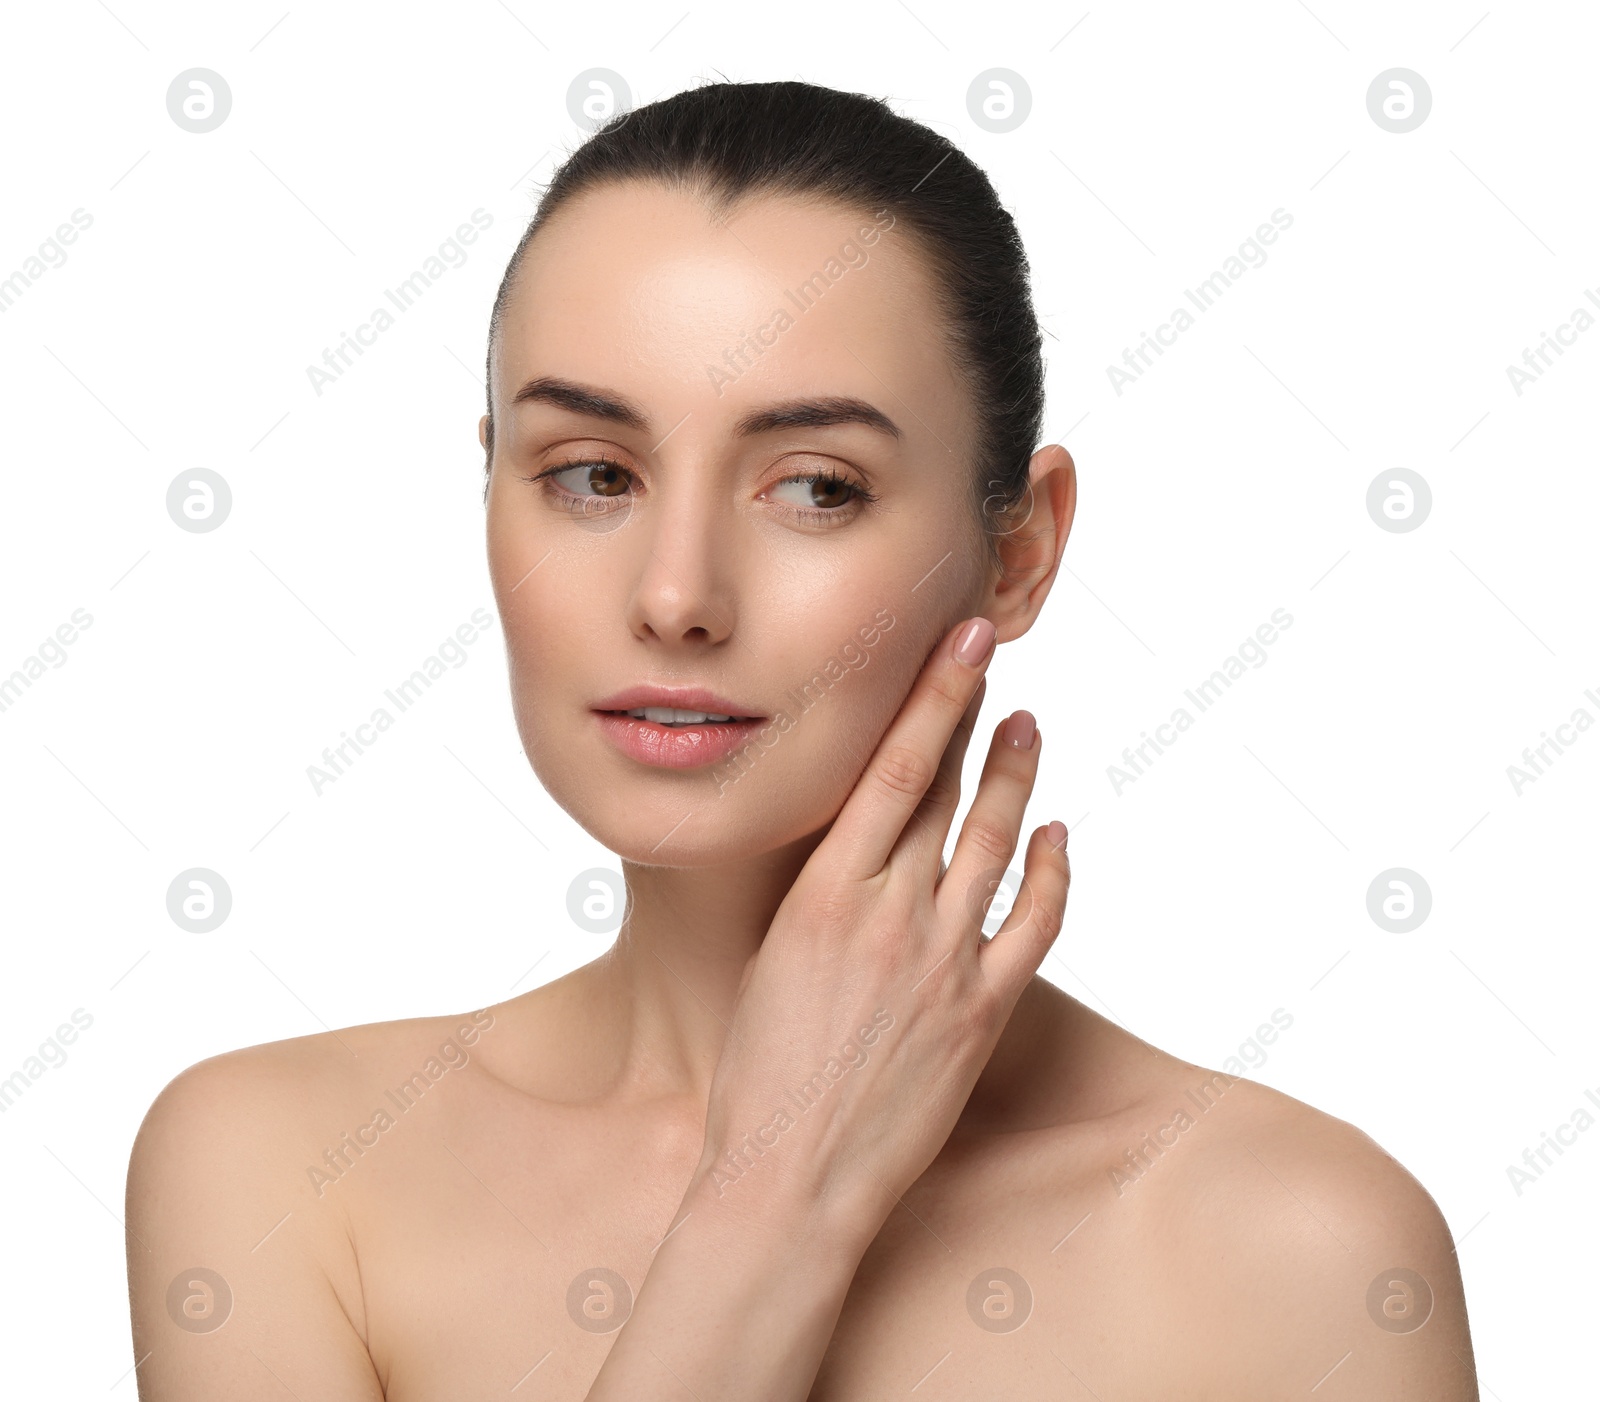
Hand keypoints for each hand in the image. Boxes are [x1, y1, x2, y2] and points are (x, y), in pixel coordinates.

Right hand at [692, 615, 1069, 1245]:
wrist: (789, 1178)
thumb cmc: (758, 1074)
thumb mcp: (768, 958)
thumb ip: (817, 896)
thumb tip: (852, 846)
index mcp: (824, 897)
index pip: (890, 772)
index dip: (931, 700)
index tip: (958, 645)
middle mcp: (889, 916)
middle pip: (946, 792)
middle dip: (972, 714)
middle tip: (992, 656)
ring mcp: (942, 963)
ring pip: (995, 844)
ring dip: (1015, 778)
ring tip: (1029, 726)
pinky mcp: (981, 1013)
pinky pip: (1032, 927)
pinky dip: (1051, 875)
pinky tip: (1057, 836)